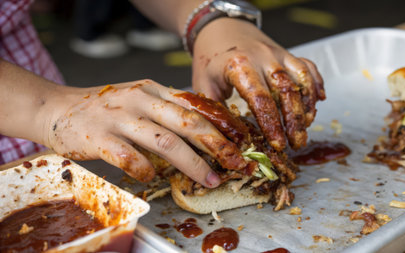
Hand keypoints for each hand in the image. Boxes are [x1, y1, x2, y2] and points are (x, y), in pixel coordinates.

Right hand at [43, 80, 246, 186]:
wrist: (59, 108)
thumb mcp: (141, 98)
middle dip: (217, 145)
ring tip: (209, 179)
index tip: (240, 141)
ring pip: (165, 141)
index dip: (221, 124)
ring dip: (191, 163)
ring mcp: (120, 119)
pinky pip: (129, 157)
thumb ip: (168, 109)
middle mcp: (140, 100)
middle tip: (235, 163)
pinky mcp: (99, 137)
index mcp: (154, 90)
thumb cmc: (106, 108)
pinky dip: (145, 169)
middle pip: (187, 123)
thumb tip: (206, 128)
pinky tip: (153, 177)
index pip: (195, 106)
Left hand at [191, 18, 324, 150]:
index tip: (278, 144)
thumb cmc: (210, 59)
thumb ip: (217, 110)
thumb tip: (231, 139)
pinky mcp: (288, 53)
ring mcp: (278, 54)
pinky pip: (308, 68)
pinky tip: (318, 102)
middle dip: (294, 122)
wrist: (219, 28)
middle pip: (287, 92)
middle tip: (297, 144)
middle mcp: (263, 57)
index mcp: (239, 65)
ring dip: (307, 107)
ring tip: (306, 129)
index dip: (271, 124)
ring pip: (301, 80)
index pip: (260, 99)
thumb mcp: (204, 85)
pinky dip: (316, 84)